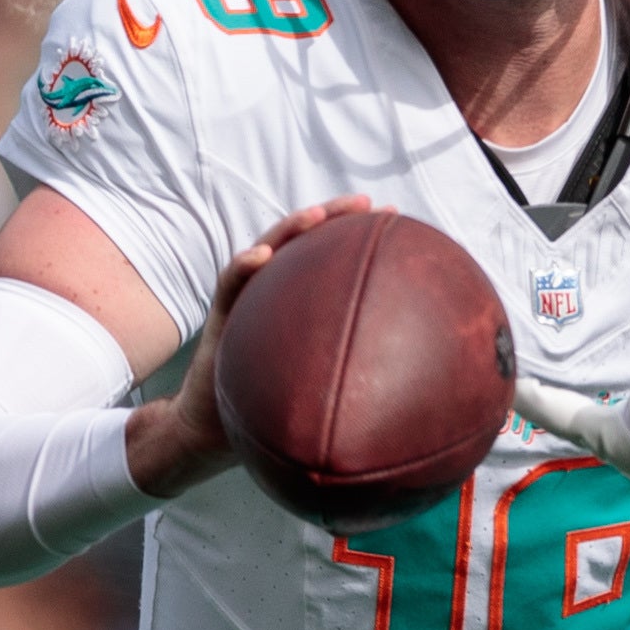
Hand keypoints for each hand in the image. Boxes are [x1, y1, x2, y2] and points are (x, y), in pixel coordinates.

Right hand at [135, 199, 386, 499]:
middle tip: (366, 203)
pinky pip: (231, 283)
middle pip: (304, 241)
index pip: (330, 257)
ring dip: (290, 228)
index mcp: (298, 299)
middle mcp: (273, 290)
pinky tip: (263, 256)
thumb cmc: (268, 410)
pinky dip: (245, 265)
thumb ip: (352, 375)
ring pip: (267, 248)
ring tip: (317, 214)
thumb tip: (418, 399)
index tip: (395, 219)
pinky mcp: (220, 314)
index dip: (359, 236)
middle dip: (334, 216)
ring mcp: (246, 297)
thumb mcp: (318, 388)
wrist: (212, 426)